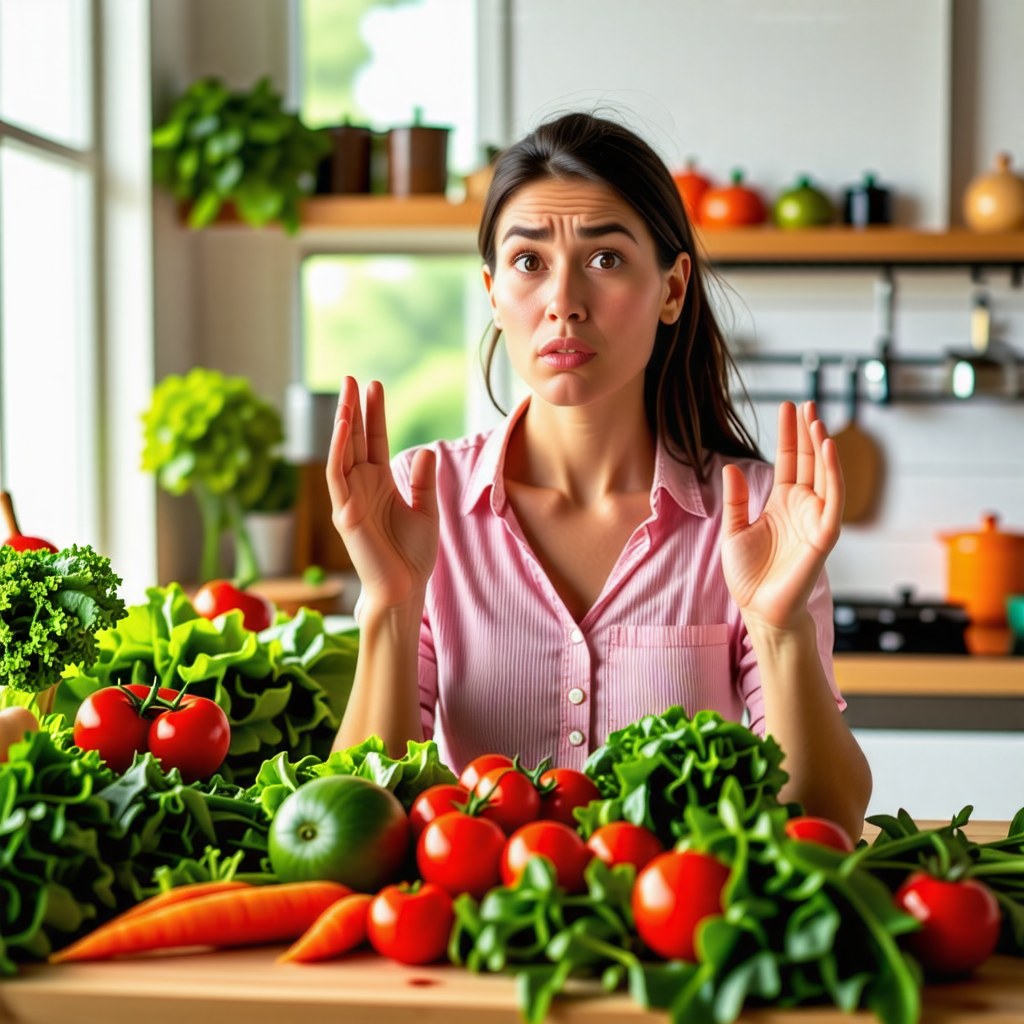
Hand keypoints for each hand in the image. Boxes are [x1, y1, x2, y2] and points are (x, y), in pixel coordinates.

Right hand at [326, 377, 438, 609]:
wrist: (405, 589)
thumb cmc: (413, 556)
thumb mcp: (426, 511)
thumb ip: (423, 482)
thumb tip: (426, 451)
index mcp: (380, 484)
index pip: (374, 441)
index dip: (375, 414)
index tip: (375, 385)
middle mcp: (361, 487)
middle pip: (354, 440)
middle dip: (354, 408)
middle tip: (353, 378)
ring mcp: (349, 499)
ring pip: (341, 452)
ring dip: (342, 423)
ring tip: (347, 394)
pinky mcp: (344, 513)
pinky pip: (336, 476)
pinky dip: (337, 450)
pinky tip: (342, 427)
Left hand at [720, 401, 843, 630]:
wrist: (759, 610)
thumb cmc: (749, 577)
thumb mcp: (733, 531)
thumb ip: (735, 500)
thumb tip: (732, 467)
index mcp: (781, 503)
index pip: (789, 461)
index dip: (789, 435)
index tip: (788, 407)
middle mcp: (802, 507)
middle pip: (809, 461)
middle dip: (807, 432)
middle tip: (806, 402)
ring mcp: (815, 519)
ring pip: (824, 475)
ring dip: (822, 446)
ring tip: (816, 419)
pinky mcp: (824, 534)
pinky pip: (832, 499)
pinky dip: (832, 473)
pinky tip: (827, 449)